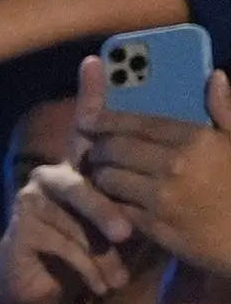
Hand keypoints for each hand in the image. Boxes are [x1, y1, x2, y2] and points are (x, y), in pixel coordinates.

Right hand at [0, 161, 137, 303]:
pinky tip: (100, 286)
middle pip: (82, 187)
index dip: (125, 182)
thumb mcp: (119, 229)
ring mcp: (30, 200)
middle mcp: (49, 176)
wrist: (43, 284)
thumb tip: (162, 209)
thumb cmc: (88, 249)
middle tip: (126, 236)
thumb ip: (134, 212)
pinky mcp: (20, 228)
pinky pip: (62, 246)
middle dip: (106, 212)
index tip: (150, 210)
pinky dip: (86, 269)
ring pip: (75, 224)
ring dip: (102, 256)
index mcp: (76, 166)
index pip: (102, 164)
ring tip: (120, 281)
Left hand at [81, 60, 230, 276]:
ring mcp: (162, 197)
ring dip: (99, 176)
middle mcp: (174, 165)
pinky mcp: (154, 226)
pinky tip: (109, 201)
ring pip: (108, 179)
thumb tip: (215, 77)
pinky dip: (108, 203)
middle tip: (92, 151)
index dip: (107, 120)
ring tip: (100, 175)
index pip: (139, 123)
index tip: (88, 119)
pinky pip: (116, 208)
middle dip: (97, 148)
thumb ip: (226, 110)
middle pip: (115, 149)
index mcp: (196, 140)